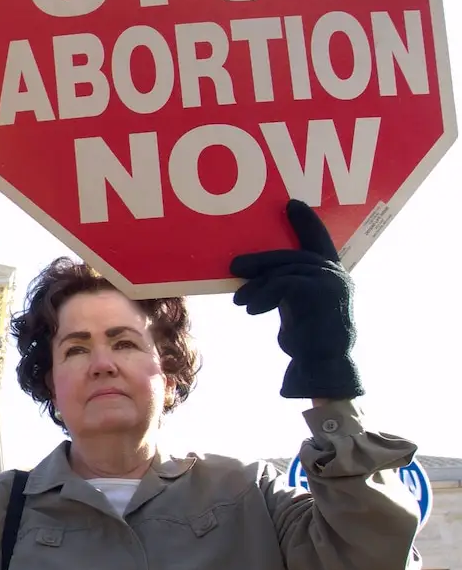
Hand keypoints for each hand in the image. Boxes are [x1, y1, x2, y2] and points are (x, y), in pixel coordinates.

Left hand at [230, 200, 361, 399]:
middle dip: (260, 260)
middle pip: (293, 255)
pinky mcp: (321, 292)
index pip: (320, 240)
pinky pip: (284, 283)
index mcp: (333, 274)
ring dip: (257, 284)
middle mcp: (336, 274)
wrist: (322, 365)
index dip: (307, 222)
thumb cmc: (307, 338)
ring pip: (285, 270)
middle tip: (234, 267)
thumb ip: (287, 285)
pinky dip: (263, 294)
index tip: (292, 204)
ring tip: (239, 300)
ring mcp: (332, 282)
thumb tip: (252, 272)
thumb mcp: (295, 306)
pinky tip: (251, 308)